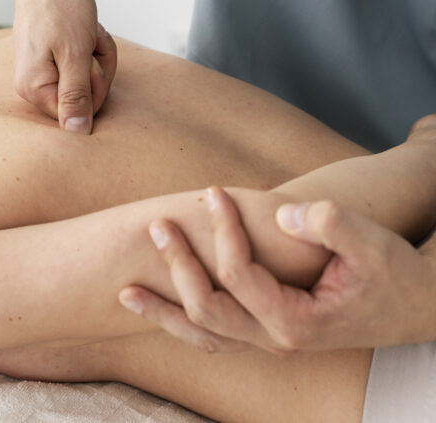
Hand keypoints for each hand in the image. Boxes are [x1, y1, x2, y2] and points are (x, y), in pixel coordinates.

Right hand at [13, 0, 116, 133]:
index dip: (94, 89)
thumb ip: (76, 96)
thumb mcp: (75, 53)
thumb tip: (76, 133)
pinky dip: (94, 45)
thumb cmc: (59, 3)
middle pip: (86, 98)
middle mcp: (34, 84)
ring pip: (90, 79)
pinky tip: (86, 28)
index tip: (89, 61)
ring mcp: (45, 70)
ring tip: (87, 31)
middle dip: (98, 68)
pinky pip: (87, 63)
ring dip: (98, 53)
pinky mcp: (55, 57)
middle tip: (89, 40)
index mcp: (33, 88)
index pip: (77, 115)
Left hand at [119, 186, 435, 352]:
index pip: (241, 275)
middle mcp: (275, 338)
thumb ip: (333, 227)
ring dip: (163, 310)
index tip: (213, 191)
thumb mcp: (374, 246)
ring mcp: (266, 340)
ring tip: (124, 290)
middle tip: (156, 225)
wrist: (412, 307)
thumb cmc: (393, 274)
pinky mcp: (263, 332)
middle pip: (208, 308)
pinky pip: (213, 334)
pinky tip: (155, 307)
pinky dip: (181, 322)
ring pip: (203, 332)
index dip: (222, 231)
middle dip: (178, 265)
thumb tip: (283, 212)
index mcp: (298, 320)